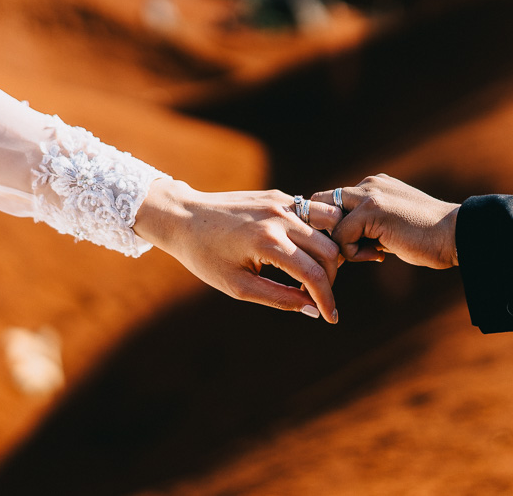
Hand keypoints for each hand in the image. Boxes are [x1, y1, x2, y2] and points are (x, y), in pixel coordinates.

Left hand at [133, 179, 342, 321]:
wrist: (182, 217)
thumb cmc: (205, 256)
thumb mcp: (238, 286)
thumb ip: (279, 299)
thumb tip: (312, 311)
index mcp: (268, 242)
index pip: (315, 275)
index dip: (327, 300)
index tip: (330, 318)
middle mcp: (280, 217)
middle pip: (329, 250)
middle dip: (330, 278)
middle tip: (315, 295)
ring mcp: (281, 201)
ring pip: (329, 224)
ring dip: (330, 250)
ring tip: (315, 270)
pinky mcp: (278, 195)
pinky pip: (312, 213)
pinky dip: (316, 233)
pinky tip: (301, 250)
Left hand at [312, 174, 459, 268]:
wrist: (456, 235)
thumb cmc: (427, 238)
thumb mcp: (391, 227)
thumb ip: (368, 226)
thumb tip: (340, 241)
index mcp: (374, 185)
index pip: (333, 200)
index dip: (333, 226)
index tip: (350, 248)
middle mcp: (369, 184)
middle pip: (321, 203)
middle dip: (327, 231)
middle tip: (346, 253)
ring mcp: (369, 195)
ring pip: (329, 221)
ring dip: (342, 245)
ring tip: (370, 254)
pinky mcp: (371, 210)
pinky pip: (341, 237)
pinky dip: (355, 254)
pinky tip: (380, 256)